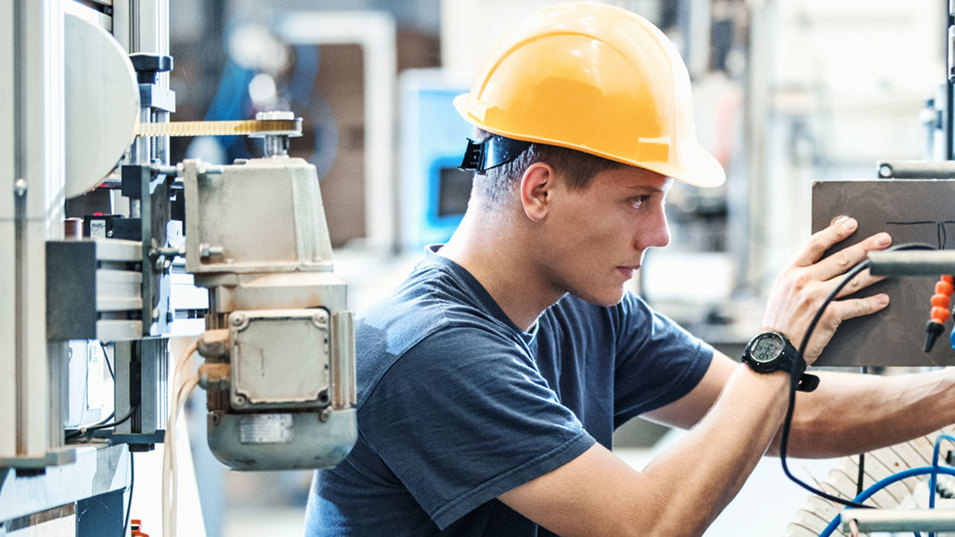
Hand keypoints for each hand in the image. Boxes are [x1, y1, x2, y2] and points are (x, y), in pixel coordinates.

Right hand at [761, 216, 890, 364]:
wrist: (775, 349)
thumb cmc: (780, 321)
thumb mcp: (781, 290)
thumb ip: (799, 274)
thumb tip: (823, 259)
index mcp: (790, 272)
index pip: (815, 244)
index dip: (835, 232)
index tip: (851, 224)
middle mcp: (802, 280)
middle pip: (840, 259)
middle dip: (866, 248)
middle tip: (884, 241)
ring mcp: (815, 297)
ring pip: (852, 280)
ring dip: (875, 272)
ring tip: (889, 266)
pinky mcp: (827, 315)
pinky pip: (855, 306)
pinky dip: (871, 303)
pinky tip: (883, 299)